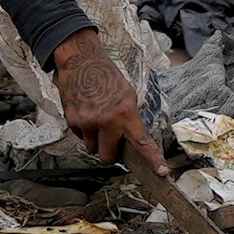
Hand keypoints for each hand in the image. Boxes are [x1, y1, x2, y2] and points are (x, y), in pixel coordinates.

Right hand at [52, 34, 163, 177]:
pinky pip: (80, 136)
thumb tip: (130, 140)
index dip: (153, 159)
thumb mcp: (127, 95)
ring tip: (95, 120)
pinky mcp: (72, 120)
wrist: (80, 61)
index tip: (161, 172)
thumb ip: (130, 119)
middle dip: (109, 153)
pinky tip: (85, 113)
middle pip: (107, 156)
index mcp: (125, 113)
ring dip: (94, 140)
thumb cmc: (106, 77)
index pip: (142, 142)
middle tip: (110, 141)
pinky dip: (83, 130)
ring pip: (91, 148)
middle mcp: (107, 121)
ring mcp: (87, 122)